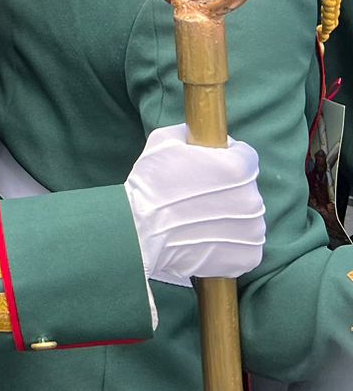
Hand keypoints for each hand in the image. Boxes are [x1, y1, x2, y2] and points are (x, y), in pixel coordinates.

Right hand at [124, 124, 265, 285]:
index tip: (209, 167)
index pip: (246, 156)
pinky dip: (231, 243)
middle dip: (228, 189)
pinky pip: (246, 244)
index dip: (227, 158)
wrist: (138, 233)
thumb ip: (192, 134)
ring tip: (199, 220)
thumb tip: (203, 136)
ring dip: (230, 216)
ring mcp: (252, 231)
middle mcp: (252, 199)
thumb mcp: (163, 141)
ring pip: (248, 216)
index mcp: (237, 168)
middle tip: (198, 196)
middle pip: (247, 188)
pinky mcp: (248, 257)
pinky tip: (206, 239)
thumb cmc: (149, 185)